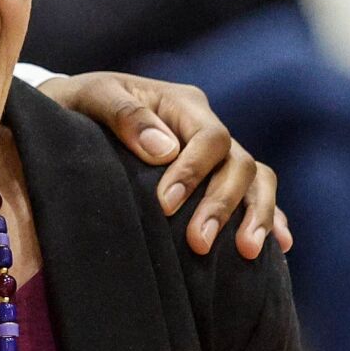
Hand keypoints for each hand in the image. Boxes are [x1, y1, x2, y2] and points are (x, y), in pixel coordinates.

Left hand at [38, 72, 290, 258]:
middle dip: (223, 205)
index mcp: (182, 104)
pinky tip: (279, 246)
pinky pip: (256, 194)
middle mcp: (206, 127)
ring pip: (256, 180)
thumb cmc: (78, 104)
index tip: (165, 205)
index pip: (210, 138)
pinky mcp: (214, 178)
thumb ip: (124, 115)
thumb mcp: (91, 98)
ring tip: (248, 252)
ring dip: (256, 215)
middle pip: (239, 164)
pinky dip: (270, 217)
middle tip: (199, 244)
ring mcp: (215, 154)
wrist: (71, 111)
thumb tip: (165, 151)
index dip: (194, 172)